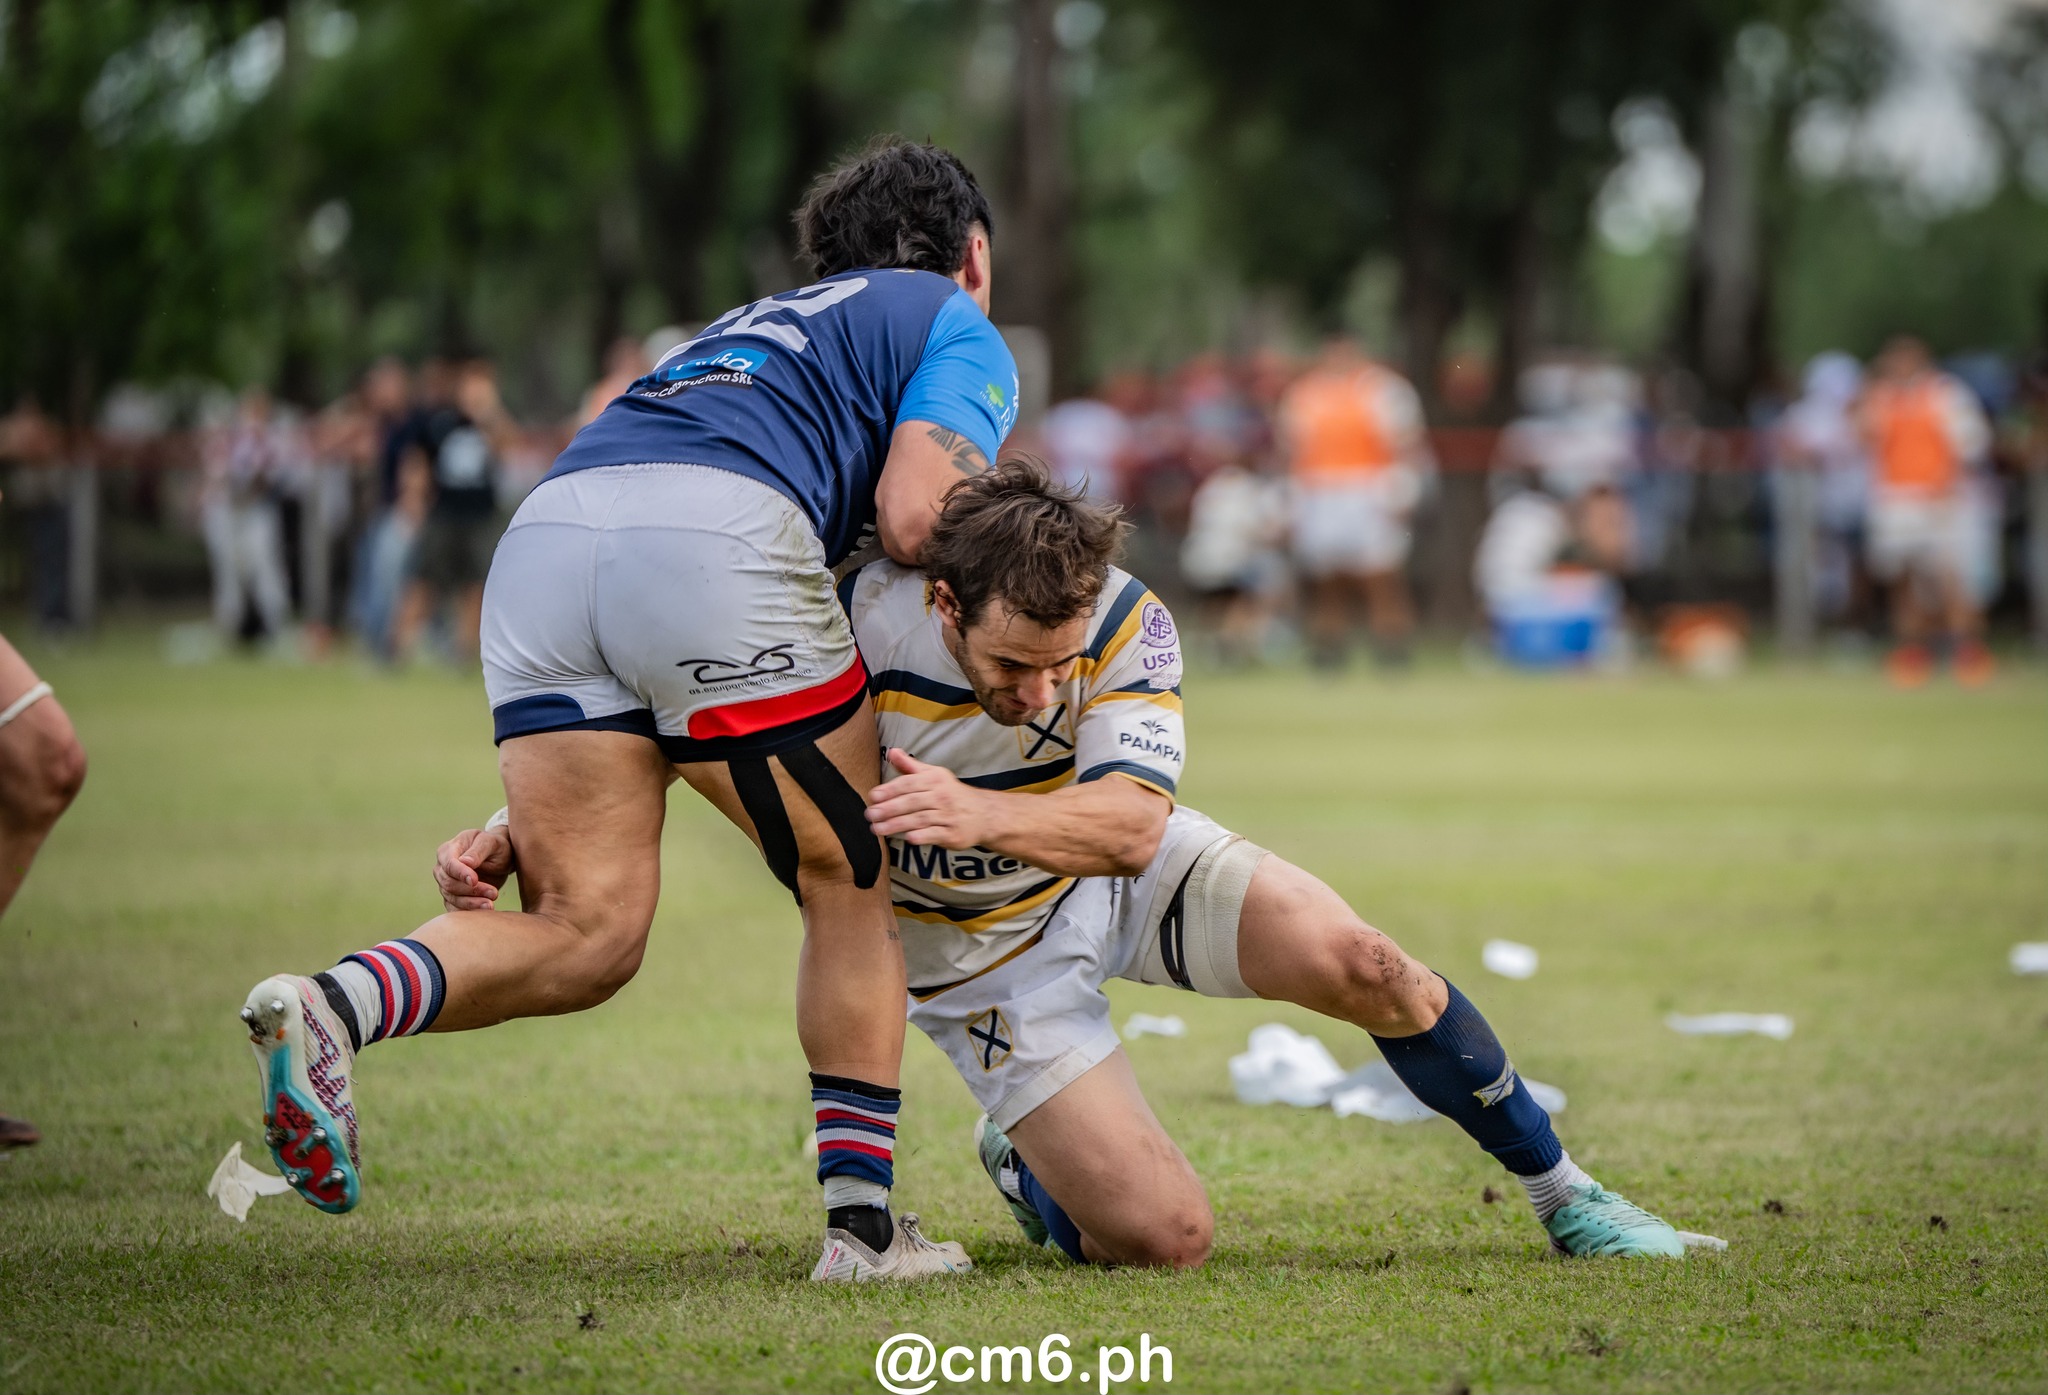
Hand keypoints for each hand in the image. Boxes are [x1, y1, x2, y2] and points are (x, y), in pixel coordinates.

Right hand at [435, 825, 514, 911]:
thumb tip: (465, 862)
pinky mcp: (453, 898)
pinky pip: (455, 908)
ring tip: (491, 905)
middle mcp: (442, 868)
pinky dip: (468, 912)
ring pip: (452, 898)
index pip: (449, 864)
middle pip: (449, 883)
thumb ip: (478, 851)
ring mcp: (445, 884)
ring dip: (472, 903)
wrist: (499, 858)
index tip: (475, 880)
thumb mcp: (490, 842)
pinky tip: (483, 911)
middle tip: (493, 893)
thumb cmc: (494, 846)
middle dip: (471, 890)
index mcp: (447, 850)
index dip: (460, 874)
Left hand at [866, 747, 994, 849]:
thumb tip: (891, 752)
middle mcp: (942, 796)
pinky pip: (934, 835)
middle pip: (912, 802)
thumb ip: (911, 766)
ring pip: (919, 819)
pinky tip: (907, 838)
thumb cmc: (952, 794)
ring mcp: (948, 816)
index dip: (891, 789)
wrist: (983, 814)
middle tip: (870, 814)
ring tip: (877, 829)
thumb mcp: (935, 775)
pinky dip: (921, 836)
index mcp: (935, 780)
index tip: (873, 796)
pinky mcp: (952, 834)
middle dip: (889, 808)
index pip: (910, 783)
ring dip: (897, 824)